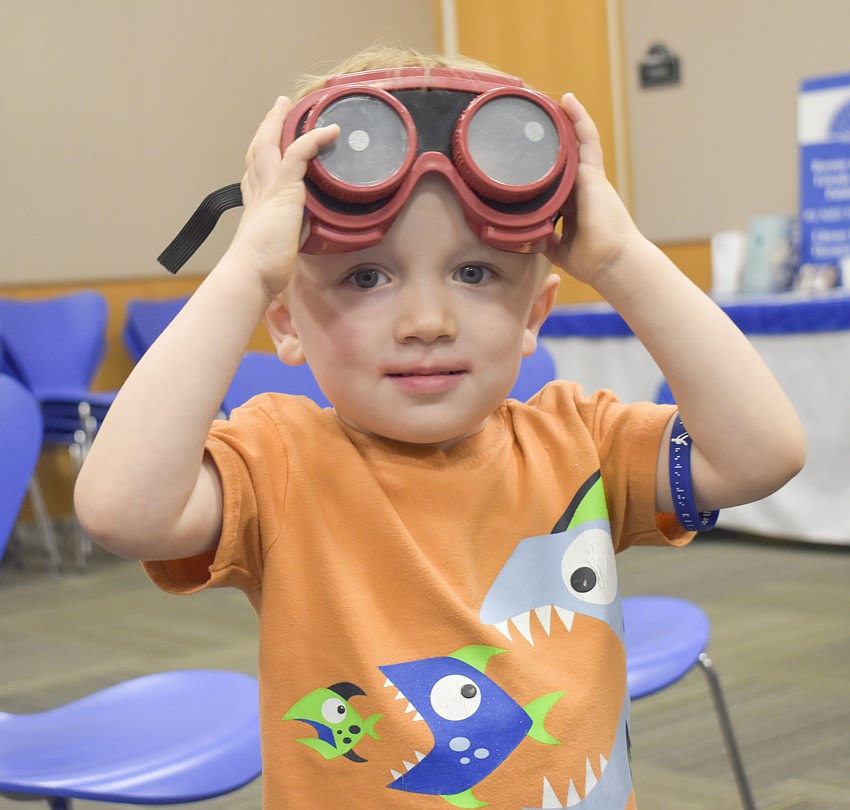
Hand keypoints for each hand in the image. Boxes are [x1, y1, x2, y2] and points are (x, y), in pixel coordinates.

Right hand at [226, 96, 339, 296]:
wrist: (252, 271)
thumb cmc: (264, 268)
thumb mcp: (283, 244)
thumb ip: (296, 230)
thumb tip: (310, 228)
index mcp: (256, 203)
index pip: (256, 170)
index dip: (262, 153)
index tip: (269, 142)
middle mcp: (258, 190)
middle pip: (259, 148)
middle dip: (267, 127)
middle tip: (277, 108)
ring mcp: (268, 186)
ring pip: (272, 142)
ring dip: (280, 121)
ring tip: (290, 105)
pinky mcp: (283, 188)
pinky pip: (299, 152)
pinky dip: (314, 138)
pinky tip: (330, 131)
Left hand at [545, 94, 642, 287]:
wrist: (611, 262)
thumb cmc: (593, 260)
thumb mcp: (559, 249)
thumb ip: (546, 238)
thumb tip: (530, 234)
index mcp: (573, 204)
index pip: (556, 178)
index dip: (544, 165)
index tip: (529, 153)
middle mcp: (581, 187)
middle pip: (565, 155)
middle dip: (552, 137)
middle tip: (534, 117)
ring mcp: (589, 178)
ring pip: (575, 142)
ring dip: (564, 120)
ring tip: (548, 99)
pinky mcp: (593, 174)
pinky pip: (586, 139)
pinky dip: (578, 119)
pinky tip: (567, 100)